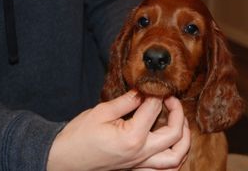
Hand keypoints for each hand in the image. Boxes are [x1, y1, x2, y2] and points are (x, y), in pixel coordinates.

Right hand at [47, 90, 189, 170]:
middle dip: (178, 113)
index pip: (154, 109)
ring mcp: (140, 165)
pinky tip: (173, 147)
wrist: (63, 160)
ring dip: (184, 141)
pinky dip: (174, 159)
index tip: (152, 86)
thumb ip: (126, 101)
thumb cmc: (79, 137)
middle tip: (171, 100)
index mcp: (133, 137)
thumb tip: (142, 91)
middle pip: (174, 134)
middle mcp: (141, 154)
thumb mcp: (101, 113)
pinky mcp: (136, 170)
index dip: (156, 94)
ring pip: (176, 159)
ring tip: (182, 124)